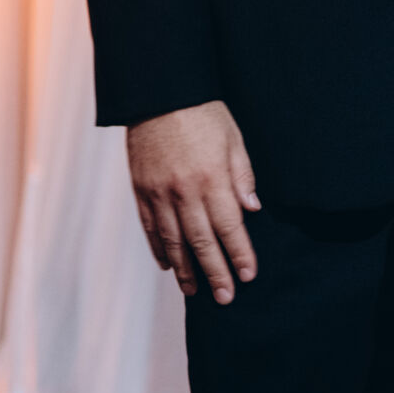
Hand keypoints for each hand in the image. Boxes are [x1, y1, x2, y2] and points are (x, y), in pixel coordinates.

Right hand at [127, 100, 260, 303]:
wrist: (158, 94)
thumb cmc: (202, 113)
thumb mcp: (233, 138)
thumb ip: (242, 176)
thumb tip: (252, 210)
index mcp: (212, 179)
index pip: (230, 227)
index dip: (240, 254)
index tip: (249, 275)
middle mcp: (185, 192)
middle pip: (202, 242)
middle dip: (216, 272)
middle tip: (226, 297)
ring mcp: (159, 194)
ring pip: (174, 241)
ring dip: (186, 269)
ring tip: (195, 291)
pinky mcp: (142, 190)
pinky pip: (151, 227)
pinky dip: (160, 249)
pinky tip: (169, 265)